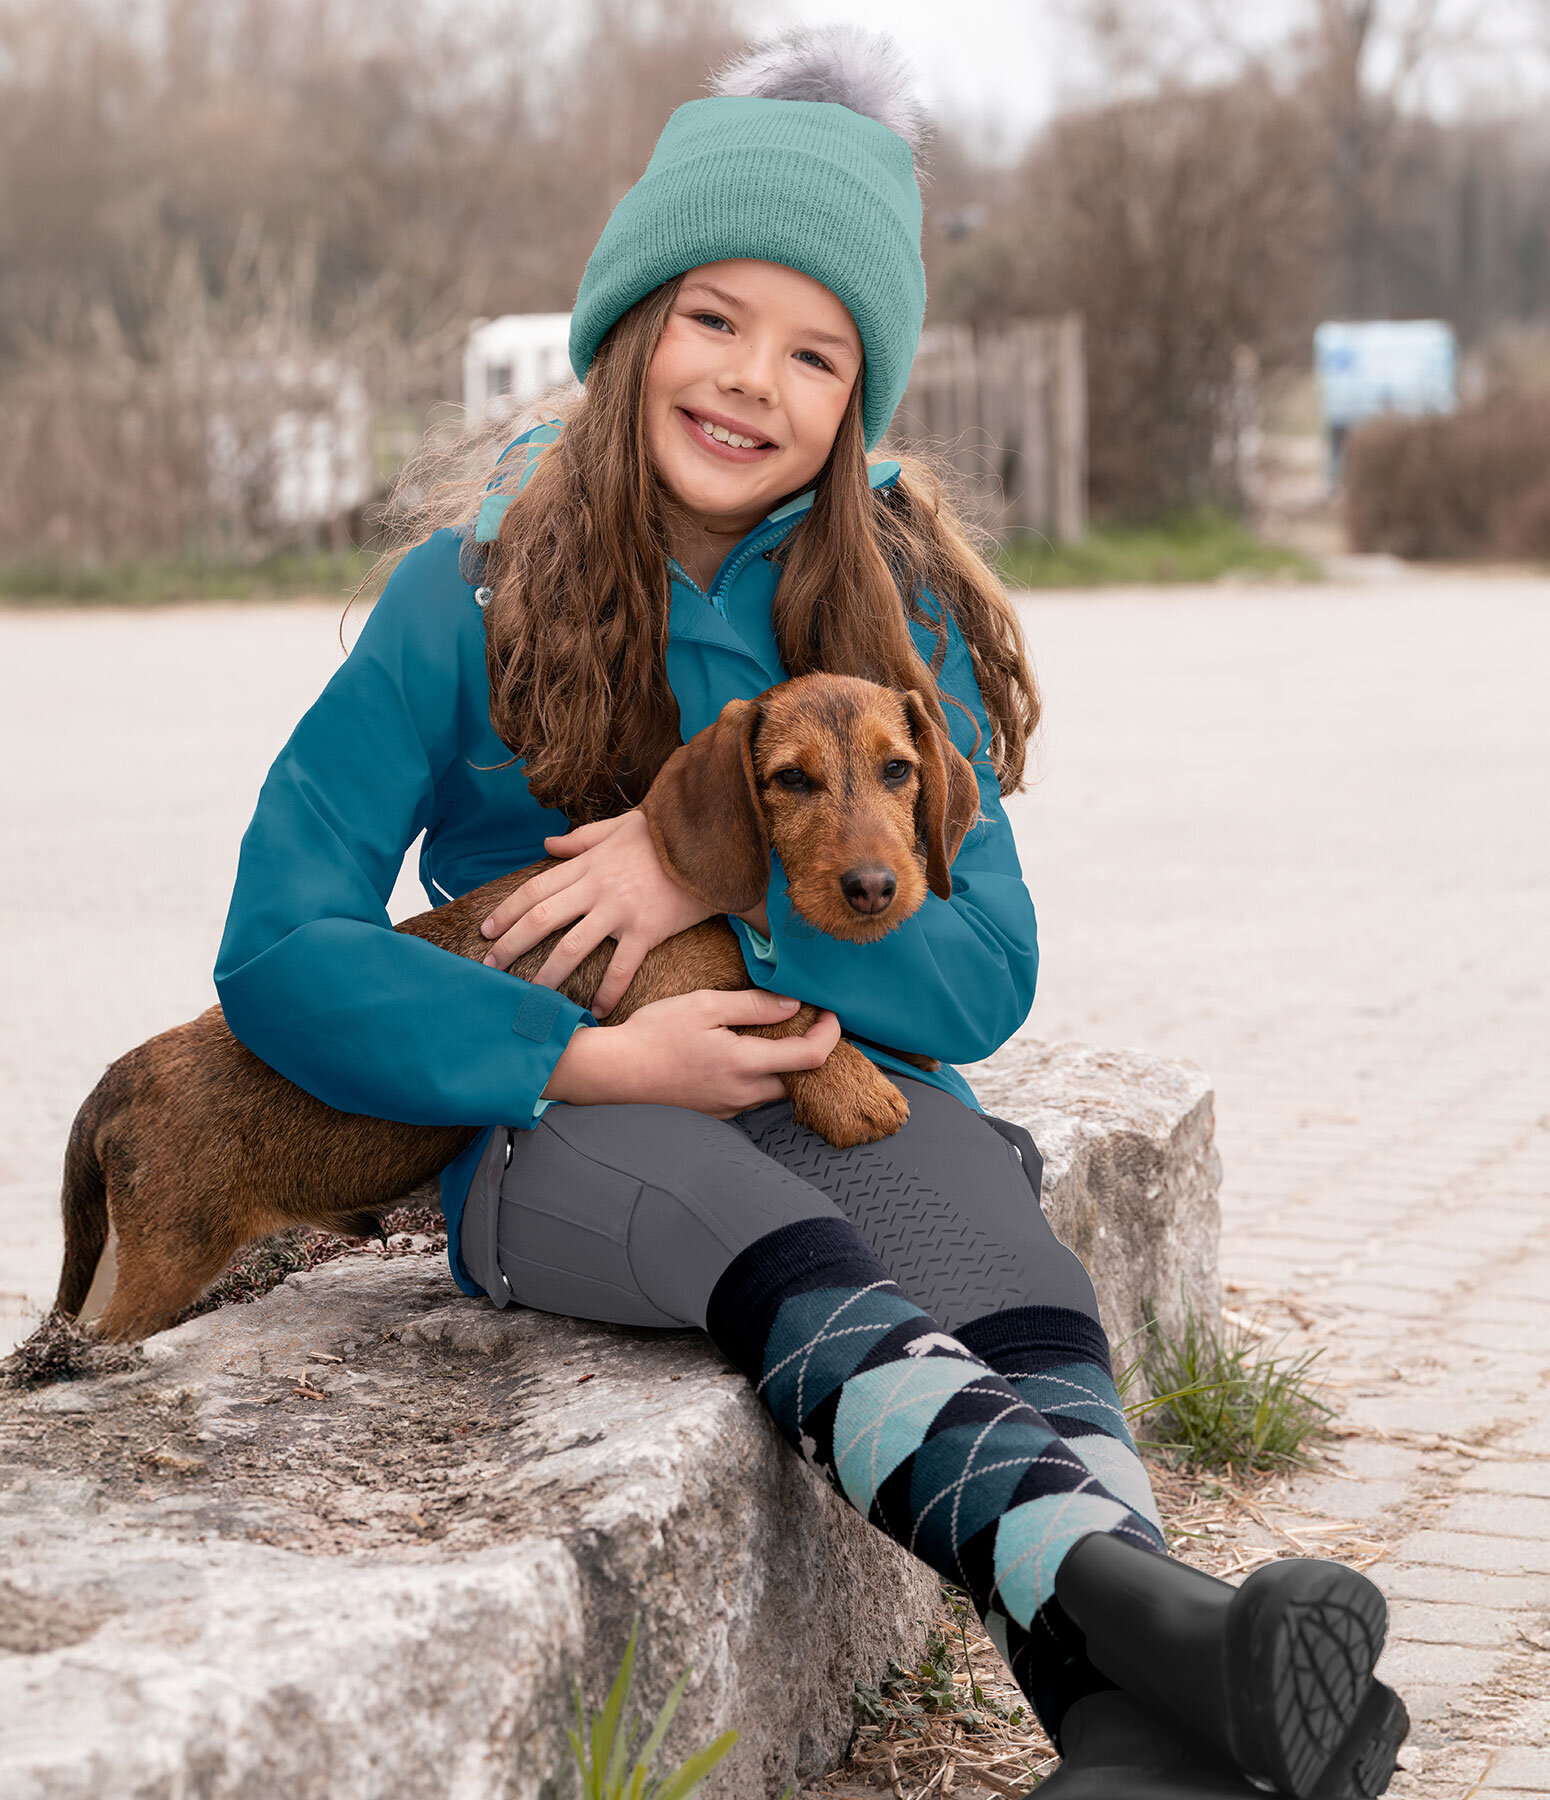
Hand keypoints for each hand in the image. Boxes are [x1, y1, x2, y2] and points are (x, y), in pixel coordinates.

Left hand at [480, 810, 716, 1016]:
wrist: (712, 842)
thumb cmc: (668, 833)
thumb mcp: (621, 825)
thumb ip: (582, 838)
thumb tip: (547, 844)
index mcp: (588, 865)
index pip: (535, 889)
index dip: (506, 911)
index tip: (486, 931)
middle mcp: (597, 888)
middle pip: (541, 919)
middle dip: (510, 945)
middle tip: (489, 969)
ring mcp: (620, 910)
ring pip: (571, 947)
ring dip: (546, 976)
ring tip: (530, 998)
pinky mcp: (647, 929)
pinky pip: (621, 967)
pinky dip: (608, 992)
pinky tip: (597, 1011)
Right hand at [541, 989, 841, 1116]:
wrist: (615, 1071)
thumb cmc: (655, 1033)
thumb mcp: (705, 1005)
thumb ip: (753, 1005)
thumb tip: (793, 1005)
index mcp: (744, 1064)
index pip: (810, 1057)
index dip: (830, 1034)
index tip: (829, 1013)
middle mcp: (743, 1093)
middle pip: (799, 1079)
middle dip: (811, 1051)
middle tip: (808, 1022)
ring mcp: (729, 1107)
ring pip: (776, 1089)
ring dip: (785, 1065)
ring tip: (776, 1033)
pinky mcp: (716, 1112)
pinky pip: (752, 1095)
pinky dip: (761, 1075)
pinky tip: (745, 1053)